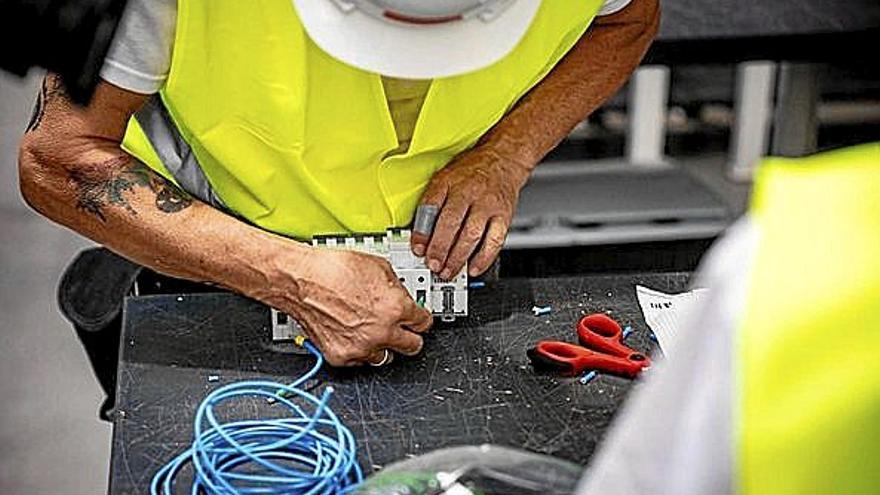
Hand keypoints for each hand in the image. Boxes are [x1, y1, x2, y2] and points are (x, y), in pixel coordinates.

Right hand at [265, 248, 431, 365]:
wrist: (300, 279)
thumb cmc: (332, 269)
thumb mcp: (378, 266)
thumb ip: (397, 287)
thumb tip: (403, 296)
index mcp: (396, 308)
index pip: (424, 323)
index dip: (421, 319)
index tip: (418, 320)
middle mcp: (382, 332)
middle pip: (413, 347)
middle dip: (410, 336)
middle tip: (403, 330)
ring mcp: (362, 348)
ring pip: (386, 358)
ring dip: (383, 346)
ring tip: (372, 331)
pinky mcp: (341, 357)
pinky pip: (360, 361)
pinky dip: (359, 350)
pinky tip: (352, 334)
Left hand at [411, 146, 530, 278]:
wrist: (504, 159)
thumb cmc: (471, 172)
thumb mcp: (444, 177)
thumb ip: (432, 202)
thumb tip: (419, 233)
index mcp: (448, 182)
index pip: (431, 206)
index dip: (422, 230)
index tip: (417, 248)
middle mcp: (469, 192)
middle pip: (451, 223)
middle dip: (440, 249)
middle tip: (432, 265)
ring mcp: (488, 205)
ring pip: (471, 235)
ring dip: (458, 257)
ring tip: (448, 271)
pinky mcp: (504, 216)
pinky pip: (494, 241)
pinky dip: (483, 258)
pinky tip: (473, 268)